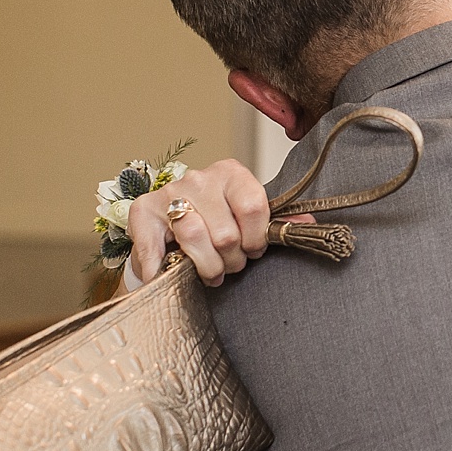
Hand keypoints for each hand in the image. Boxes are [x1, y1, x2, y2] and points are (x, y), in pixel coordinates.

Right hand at [127, 159, 274, 286]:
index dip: (256, 239)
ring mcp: (169, 193)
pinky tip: (166, 276)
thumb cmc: (219, 220)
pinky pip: (153, 247)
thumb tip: (308, 224)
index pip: (253, 206)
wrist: (174, 221)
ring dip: (206, 266)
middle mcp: (199, 179)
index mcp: (231, 174)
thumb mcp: (249, 217)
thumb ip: (277, 222)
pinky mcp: (143, 211)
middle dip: (231, 260)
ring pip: (194, 237)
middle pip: (225, 232)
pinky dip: (159, 269)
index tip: (253, 251)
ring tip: (210, 272)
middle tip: (230, 265)